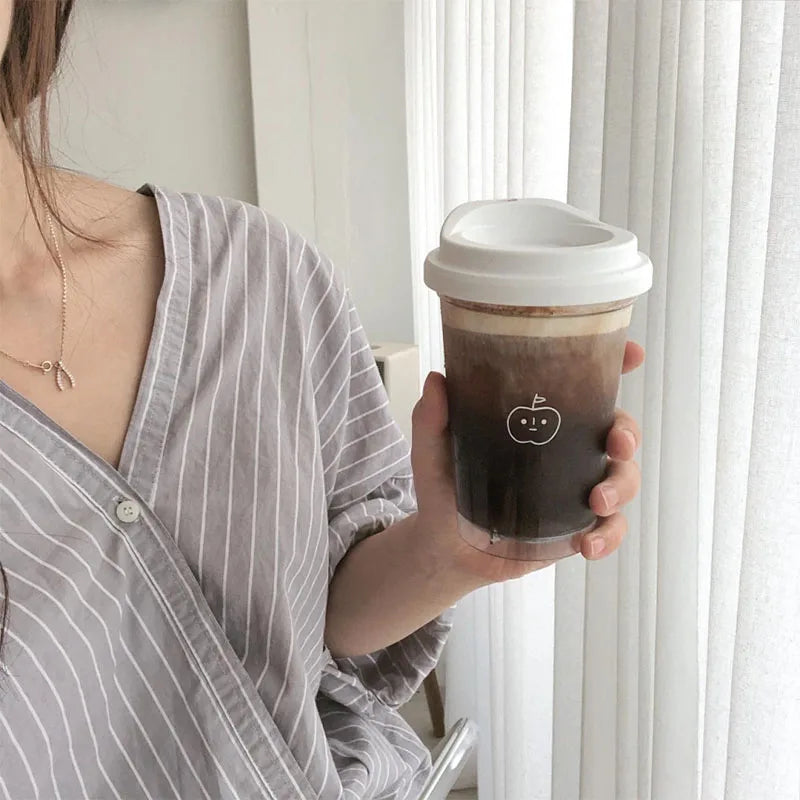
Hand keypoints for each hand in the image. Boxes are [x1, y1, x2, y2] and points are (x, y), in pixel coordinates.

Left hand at [410, 341, 644, 584]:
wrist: (446, 548)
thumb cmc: (444, 489)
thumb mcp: (433, 451)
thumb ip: (432, 419)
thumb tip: (436, 380)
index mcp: (541, 421)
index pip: (585, 386)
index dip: (616, 365)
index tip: (633, 354)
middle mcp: (567, 449)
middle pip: (619, 430)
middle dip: (628, 434)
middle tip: (616, 445)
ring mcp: (576, 488)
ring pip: (624, 478)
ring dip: (621, 487)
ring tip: (597, 504)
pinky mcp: (577, 526)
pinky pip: (611, 529)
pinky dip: (609, 536)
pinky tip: (587, 545)